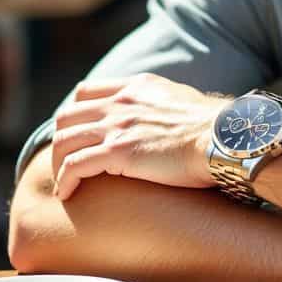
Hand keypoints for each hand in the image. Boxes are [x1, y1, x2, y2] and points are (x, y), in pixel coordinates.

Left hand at [51, 73, 228, 198]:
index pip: (86, 92)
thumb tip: (164, 116)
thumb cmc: (214, 128)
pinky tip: (67, 194)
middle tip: (65, 162)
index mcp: (137, 87)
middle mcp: (121, 102)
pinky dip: (64, 181)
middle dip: (61, 140)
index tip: (77, 134)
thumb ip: (162, 104)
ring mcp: (117, 125)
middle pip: (67, 116)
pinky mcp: (117, 152)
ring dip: (58, 163)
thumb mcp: (182, 101)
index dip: (75, 114)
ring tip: (64, 182)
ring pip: (64, 141)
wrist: (223, 138)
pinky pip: (74, 166)